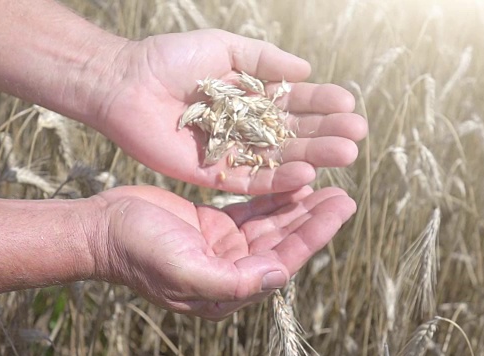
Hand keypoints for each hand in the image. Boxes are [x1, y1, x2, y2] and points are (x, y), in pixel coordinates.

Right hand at [88, 185, 355, 319]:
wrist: (102, 229)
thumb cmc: (138, 251)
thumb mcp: (184, 270)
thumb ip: (232, 281)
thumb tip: (280, 275)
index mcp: (229, 289)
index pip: (283, 260)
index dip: (314, 235)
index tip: (341, 208)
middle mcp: (232, 270)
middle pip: (283, 242)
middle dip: (314, 219)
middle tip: (344, 194)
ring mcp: (224, 247)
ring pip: (271, 225)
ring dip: (297, 206)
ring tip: (326, 184)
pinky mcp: (213, 225)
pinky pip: (251, 210)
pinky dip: (272, 197)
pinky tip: (291, 182)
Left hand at [93, 29, 366, 193]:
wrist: (125, 82)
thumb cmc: (171, 58)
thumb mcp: (224, 47)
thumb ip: (264, 60)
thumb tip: (306, 69)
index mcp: (249, 97)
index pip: (293, 103)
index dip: (321, 103)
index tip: (349, 103)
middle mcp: (245, 127)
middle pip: (292, 133)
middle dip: (325, 133)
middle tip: (358, 135)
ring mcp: (231, 151)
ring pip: (278, 158)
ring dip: (312, 157)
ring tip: (346, 153)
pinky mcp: (213, 173)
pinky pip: (249, 179)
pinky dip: (277, 178)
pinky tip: (307, 174)